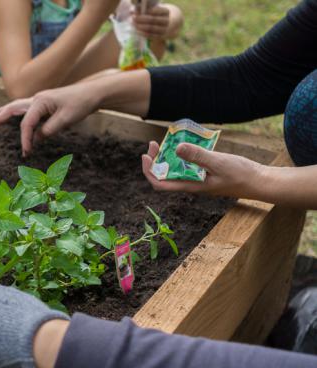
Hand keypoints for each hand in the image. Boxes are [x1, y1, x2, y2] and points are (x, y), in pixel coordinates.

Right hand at [0, 82, 100, 156]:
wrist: (92, 93)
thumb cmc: (80, 104)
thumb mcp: (65, 120)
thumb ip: (48, 130)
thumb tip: (35, 139)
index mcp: (40, 101)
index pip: (26, 124)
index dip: (25, 139)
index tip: (27, 153)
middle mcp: (36, 99)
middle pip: (12, 109)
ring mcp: (39, 100)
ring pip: (16, 107)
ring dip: (3, 113)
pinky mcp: (43, 104)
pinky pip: (24, 110)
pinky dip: (14, 114)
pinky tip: (10, 117)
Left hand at [133, 4, 169, 38]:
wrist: (166, 25)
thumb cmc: (157, 15)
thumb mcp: (153, 11)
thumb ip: (144, 10)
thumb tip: (132, 11)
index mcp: (166, 12)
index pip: (156, 11)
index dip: (147, 11)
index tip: (138, 12)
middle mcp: (167, 21)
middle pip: (153, 20)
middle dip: (141, 19)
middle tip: (133, 18)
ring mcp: (164, 30)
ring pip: (151, 28)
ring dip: (140, 26)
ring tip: (134, 24)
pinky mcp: (160, 37)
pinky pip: (150, 35)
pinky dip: (142, 33)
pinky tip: (137, 31)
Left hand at [141, 141, 264, 197]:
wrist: (260, 181)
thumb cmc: (241, 175)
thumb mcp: (218, 162)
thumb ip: (198, 156)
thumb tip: (177, 148)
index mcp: (191, 186)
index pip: (160, 184)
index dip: (149, 171)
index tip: (146, 155)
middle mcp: (191, 184)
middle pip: (164, 176)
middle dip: (155, 161)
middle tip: (154, 143)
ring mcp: (198, 179)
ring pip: (175, 170)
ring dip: (167, 157)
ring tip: (167, 141)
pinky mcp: (205, 174)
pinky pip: (188, 166)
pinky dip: (182, 156)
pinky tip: (186, 144)